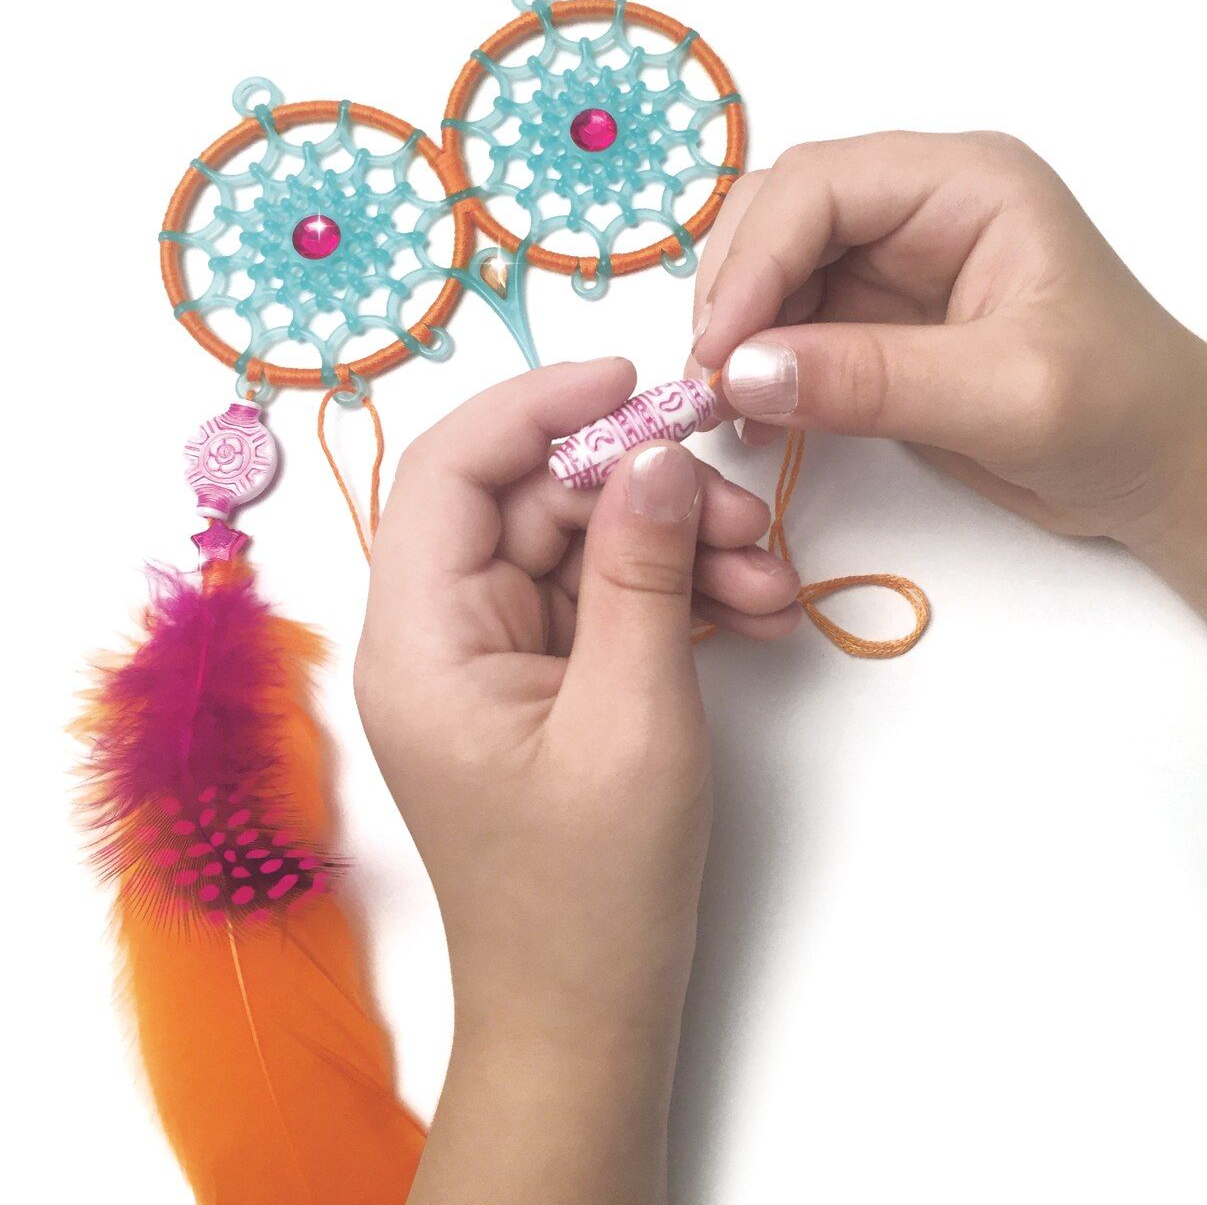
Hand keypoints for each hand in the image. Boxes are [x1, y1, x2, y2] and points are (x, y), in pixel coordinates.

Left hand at [355, 358, 801, 1203]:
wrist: (587, 1014)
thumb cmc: (592, 895)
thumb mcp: (632, 716)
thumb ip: (641, 571)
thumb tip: (654, 454)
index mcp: (421, 641)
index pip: (451, 470)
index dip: (537, 405)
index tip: (637, 384)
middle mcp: (440, 637)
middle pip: (533, 503)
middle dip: (642, 493)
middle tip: (743, 519)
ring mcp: (491, 660)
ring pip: (579, 548)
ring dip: (674, 546)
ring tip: (767, 585)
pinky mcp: (539, 683)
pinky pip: (600, 600)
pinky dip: (670, 594)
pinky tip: (748, 614)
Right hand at [687, 131, 1206, 608]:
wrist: (1154, 470)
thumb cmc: (1118, 414)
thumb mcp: (1005, 395)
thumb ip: (874, 381)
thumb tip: (742, 374)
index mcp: (964, 186)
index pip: (820, 187)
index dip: (754, 260)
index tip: (718, 351)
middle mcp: (917, 211)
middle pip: (778, 216)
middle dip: (732, 294)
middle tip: (711, 383)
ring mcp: (890, 269)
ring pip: (770, 273)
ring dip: (735, 336)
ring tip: (727, 408)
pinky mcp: (872, 328)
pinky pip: (786, 331)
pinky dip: (756, 370)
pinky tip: (755, 419)